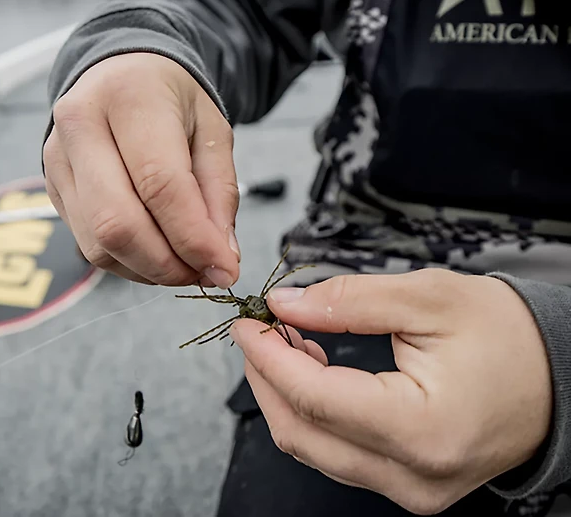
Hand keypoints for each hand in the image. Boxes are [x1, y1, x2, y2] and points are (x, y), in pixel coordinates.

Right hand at [43, 53, 240, 286]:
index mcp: (128, 96)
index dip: (193, 237)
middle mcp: (79, 125)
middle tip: (204, 272)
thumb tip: (220, 259)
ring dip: (149, 269)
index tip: (224, 269)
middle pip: (117, 222)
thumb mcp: (213, 131)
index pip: (159, 184)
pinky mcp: (52, 188)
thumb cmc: (170, 100)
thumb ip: (220, 194)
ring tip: (184, 262)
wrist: (120, 74)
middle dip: (167, 263)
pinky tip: (156, 252)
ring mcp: (57, 160)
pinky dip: (129, 262)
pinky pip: (90, 245)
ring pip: (99, 243)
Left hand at [229, 269, 551, 514]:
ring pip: (312, 448)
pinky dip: (312, 412)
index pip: (314, 397)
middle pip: (301, 432)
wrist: (558, 377)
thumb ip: (348, 300)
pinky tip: (313, 371)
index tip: (247, 323)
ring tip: (286, 342)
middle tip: (259, 329)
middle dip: (266, 377)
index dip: (268, 357)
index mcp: (422, 430)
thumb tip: (284, 305)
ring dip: (286, 394)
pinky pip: (336, 454)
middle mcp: (413, 475)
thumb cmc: (508, 339)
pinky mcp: (406, 485)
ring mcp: (409, 489)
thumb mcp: (428, 297)